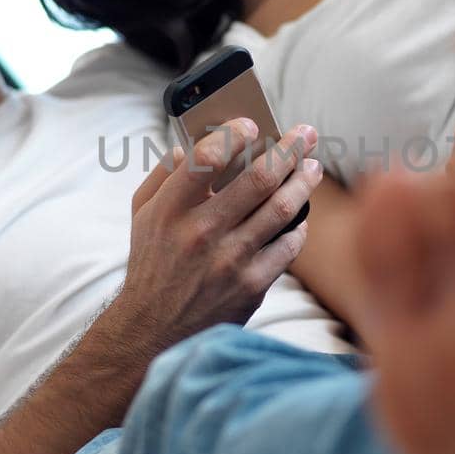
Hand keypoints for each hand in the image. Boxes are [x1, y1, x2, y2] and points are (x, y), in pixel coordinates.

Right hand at [115, 116, 323, 350]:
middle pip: (258, 178)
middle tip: (307, 133)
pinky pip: (288, 246)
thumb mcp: (142, 215)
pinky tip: (300, 215)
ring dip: (303, 182)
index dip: (234, 133)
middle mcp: (201, 232)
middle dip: (290, 149)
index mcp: (170, 210)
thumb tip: (193, 146)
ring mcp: (229, 260)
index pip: (207, 158)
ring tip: (312, 167)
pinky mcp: (251, 285)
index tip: (253, 123)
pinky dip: (298, 226)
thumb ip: (163, 176)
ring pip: (281, 208)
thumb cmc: (152, 263)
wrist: (155, 330)